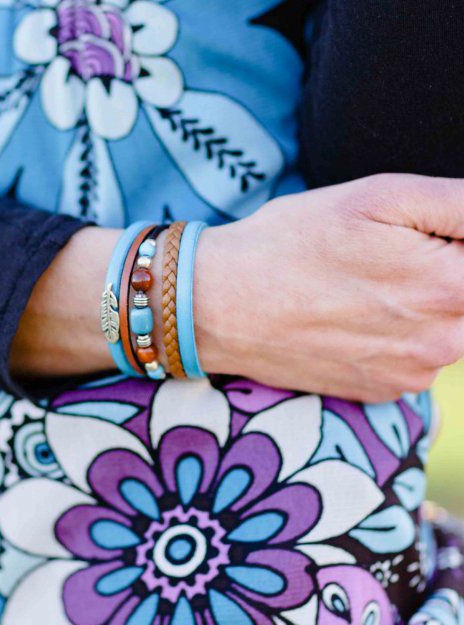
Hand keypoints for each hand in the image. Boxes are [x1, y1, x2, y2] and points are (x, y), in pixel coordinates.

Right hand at [195, 174, 463, 401]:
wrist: (220, 306)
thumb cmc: (291, 242)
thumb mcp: (380, 196)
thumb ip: (460, 205)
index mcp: (451, 286)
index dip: (450, 241)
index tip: (412, 240)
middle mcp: (442, 343)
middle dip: (441, 271)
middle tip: (382, 257)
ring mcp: (411, 375)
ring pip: (447, 330)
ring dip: (421, 306)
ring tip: (360, 287)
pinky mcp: (381, 392)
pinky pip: (413, 358)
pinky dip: (395, 336)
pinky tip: (349, 318)